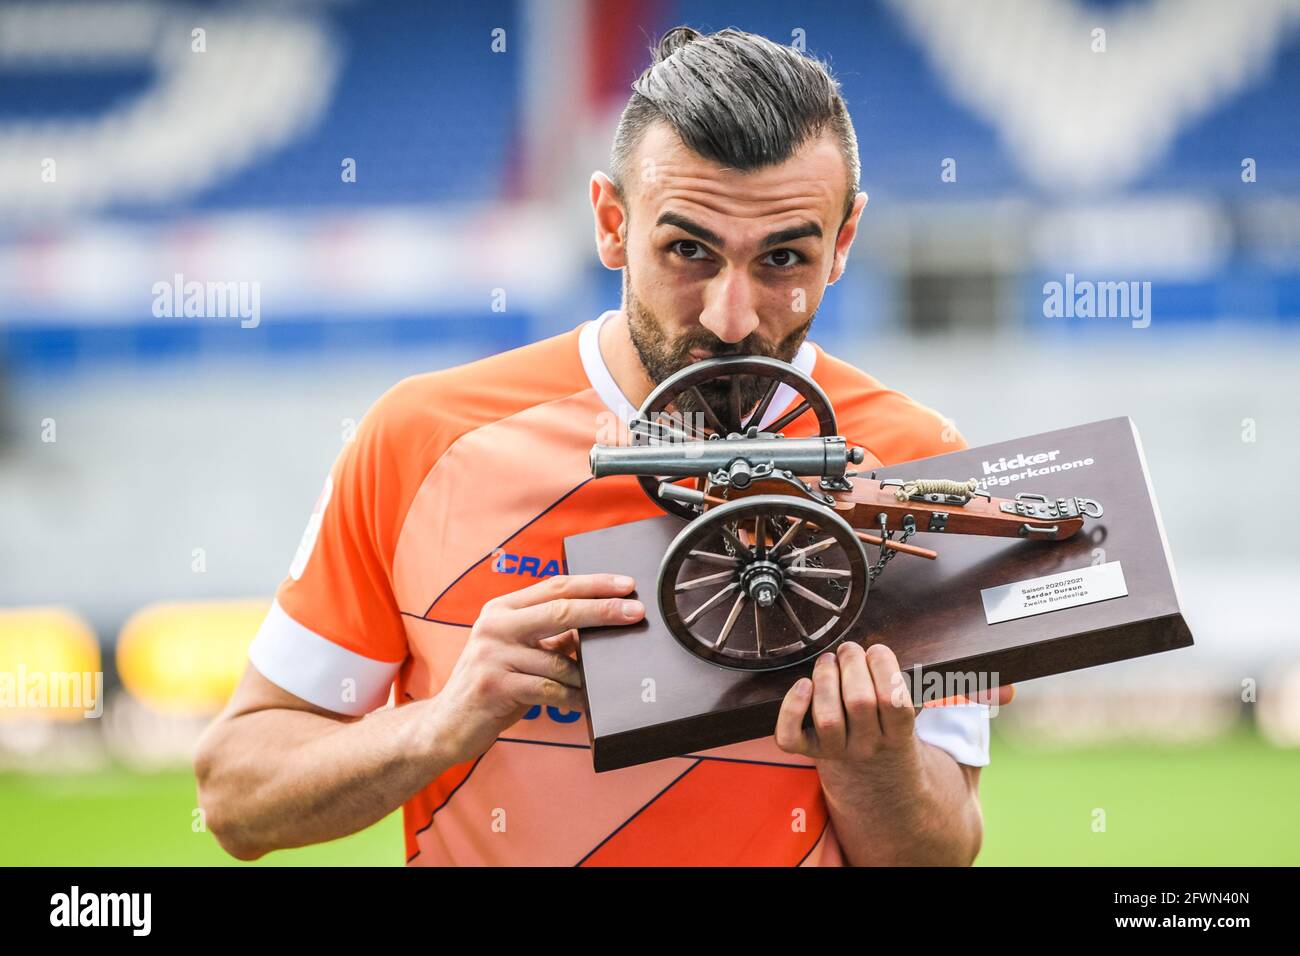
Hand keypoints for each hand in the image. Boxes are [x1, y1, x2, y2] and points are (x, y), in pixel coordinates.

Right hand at [429, 573, 643, 762]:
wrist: (445, 725)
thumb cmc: (492, 685)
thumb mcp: (518, 651)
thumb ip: (551, 636)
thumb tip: (599, 623)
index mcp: (502, 609)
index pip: (555, 586)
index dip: (594, 583)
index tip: (626, 585)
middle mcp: (495, 625)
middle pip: (561, 610)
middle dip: (604, 610)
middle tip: (636, 612)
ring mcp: (492, 655)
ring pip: (560, 661)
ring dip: (586, 676)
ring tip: (598, 686)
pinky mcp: (495, 686)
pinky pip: (550, 691)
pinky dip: (572, 699)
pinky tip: (582, 705)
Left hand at [774, 641, 1013, 762]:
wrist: (896, 817)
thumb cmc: (917, 762)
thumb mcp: (948, 739)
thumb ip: (971, 707)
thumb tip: (1009, 690)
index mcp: (903, 742)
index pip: (894, 701)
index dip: (885, 670)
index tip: (883, 653)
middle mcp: (870, 749)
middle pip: (858, 702)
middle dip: (853, 665)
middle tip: (852, 650)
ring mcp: (840, 756)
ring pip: (825, 716)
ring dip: (824, 680)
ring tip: (830, 663)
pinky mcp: (814, 758)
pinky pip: (791, 736)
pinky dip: (790, 709)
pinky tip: (802, 687)